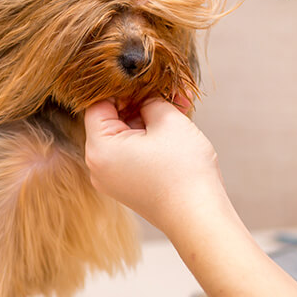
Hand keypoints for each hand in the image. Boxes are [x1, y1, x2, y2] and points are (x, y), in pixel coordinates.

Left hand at [83, 97, 225, 232]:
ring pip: (126, 135)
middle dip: (141, 102)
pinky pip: (133, 152)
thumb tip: (144, 96)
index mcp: (99, 148)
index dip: (121, 87)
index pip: (98, 104)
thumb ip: (149, 100)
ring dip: (150, 119)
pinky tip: (175, 124)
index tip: (144, 78)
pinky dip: (150, 138)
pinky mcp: (128, 186)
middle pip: (111, 120)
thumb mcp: (167, 120)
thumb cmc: (183, 170)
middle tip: (168, 89)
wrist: (199, 217)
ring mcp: (112, 178)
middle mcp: (97, 165)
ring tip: (178, 105)